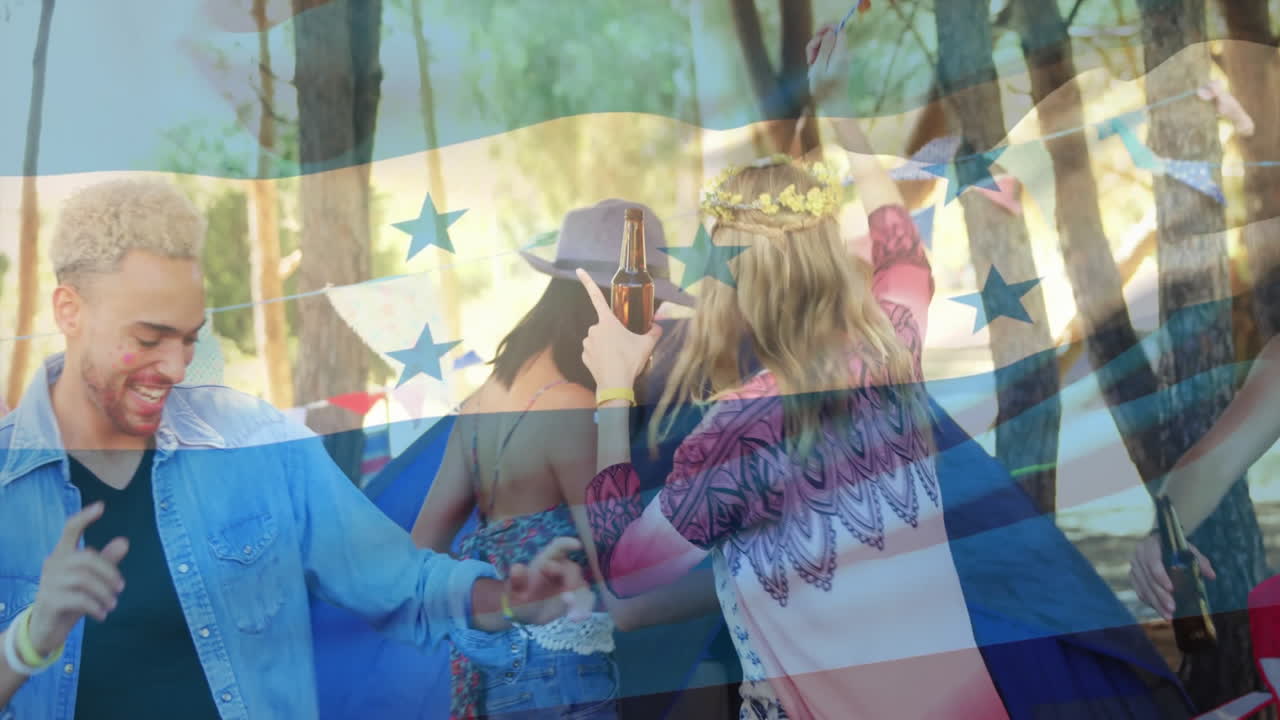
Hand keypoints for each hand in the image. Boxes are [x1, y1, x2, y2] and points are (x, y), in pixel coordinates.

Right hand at [28, 503, 128, 655]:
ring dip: (105, 593)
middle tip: (121, 589)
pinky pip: (79, 599)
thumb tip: (124, 541)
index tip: (101, 506)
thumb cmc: (70, 599)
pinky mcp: (49, 601)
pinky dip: (96, 607)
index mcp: (62, 554)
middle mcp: (52, 564)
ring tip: (112, 605)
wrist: (46, 629)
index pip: (70, 529)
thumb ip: (105, 561)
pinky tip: (102, 615)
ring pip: (85, 580)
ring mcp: (48, 582)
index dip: (84, 518)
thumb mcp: (90, 581)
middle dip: (110, 573)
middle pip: (87, 557)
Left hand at [504, 537, 592, 624]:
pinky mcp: (578, 596)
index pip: (558, 546)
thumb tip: (517, 568)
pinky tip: (578, 618)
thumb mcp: (514, 590)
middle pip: (572, 569)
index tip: (578, 546)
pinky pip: (586, 598)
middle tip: (567, 598)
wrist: (526, 612)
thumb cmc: (519, 596)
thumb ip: (516, 579)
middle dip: (571, 581)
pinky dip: (585, 607)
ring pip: (582, 585)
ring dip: (581, 599)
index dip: (568, 544)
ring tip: (574, 616)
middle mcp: (561, 569)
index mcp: (545, 561)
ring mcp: (571, 583)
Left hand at [575, 269, 662, 390]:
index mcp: (607, 322)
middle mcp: (594, 329)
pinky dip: (602, 356)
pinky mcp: (584, 356)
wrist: (615, 385)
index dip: (587, 282)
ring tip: (619, 357)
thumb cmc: (629, 362)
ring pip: (599, 339)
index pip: (596, 296)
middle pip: (606, 326)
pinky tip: (610, 363)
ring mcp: (587, 344)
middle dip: (615, 334)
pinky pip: (594, 352)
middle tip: (626, 347)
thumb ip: (654, 331)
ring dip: (608, 345)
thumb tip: (657, 327)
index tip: (579, 270)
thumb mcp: (647, 344)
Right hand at [806, 23, 855, 115]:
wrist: (834, 105)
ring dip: (816, 52)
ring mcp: (841, 59)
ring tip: (811, 65)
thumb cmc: (824, 90)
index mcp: (840, 54)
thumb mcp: (819, 68)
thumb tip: (830, 31)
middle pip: (830, 37)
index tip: (815, 36)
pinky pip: (827, 54)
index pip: (838, 29)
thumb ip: (825, 48)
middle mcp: (843, 54)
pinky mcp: (837, 63)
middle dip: (817, 43)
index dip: (826, 28)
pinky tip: (814, 68)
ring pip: (827, 45)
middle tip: (810, 58)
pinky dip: (819, 58)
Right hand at [1129, 532, 1214, 620]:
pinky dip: (1150, 602)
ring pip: (1143, 588)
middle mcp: (1138, 556)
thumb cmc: (1175, 547)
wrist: (1159, 544)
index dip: (1161, 576)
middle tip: (1172, 609)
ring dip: (1156, 603)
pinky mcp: (1133, 577)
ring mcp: (1134, 567)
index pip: (1152, 561)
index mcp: (1150, 545)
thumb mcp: (1188, 550)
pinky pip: (1140, 592)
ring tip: (1168, 616)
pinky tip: (1161, 611)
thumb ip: (1199, 561)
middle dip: (1160, 595)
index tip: (1172, 589)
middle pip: (1148, 579)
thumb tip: (1211, 576)